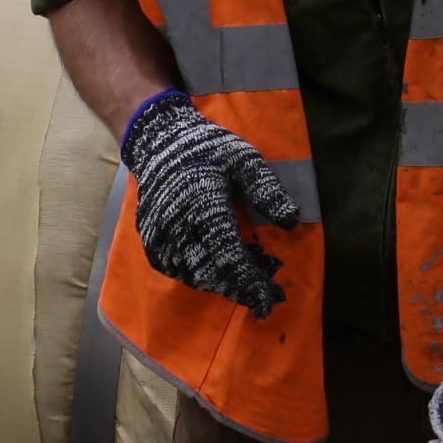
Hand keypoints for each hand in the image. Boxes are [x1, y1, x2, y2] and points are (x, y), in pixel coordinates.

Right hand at [121, 90, 303, 316]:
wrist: (160, 143)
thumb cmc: (208, 150)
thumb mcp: (244, 158)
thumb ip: (266, 188)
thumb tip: (291, 220)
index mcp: (202, 204)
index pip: (228, 255)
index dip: (250, 281)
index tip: (270, 298)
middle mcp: (177, 226)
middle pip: (211, 273)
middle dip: (242, 288)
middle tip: (269, 296)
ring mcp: (160, 237)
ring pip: (194, 276)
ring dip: (224, 284)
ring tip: (251, 281)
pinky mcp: (152, 242)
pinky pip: (177, 271)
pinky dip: (201, 276)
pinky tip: (222, 273)